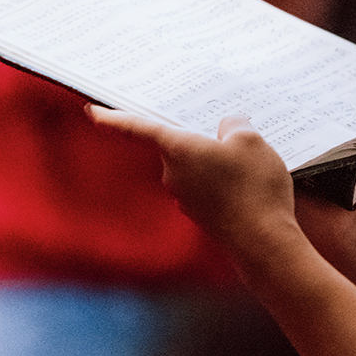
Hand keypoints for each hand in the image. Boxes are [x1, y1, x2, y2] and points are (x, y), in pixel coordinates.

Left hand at [86, 107, 300, 260]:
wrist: (264, 243)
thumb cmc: (253, 188)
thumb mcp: (251, 141)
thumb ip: (235, 126)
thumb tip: (228, 129)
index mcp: (178, 149)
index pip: (138, 128)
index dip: (114, 118)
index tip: (92, 112)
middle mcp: (174, 174)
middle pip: (180, 144)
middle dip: (202, 136)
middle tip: (231, 129)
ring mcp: (187, 197)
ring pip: (198, 165)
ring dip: (219, 159)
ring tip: (254, 159)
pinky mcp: (203, 213)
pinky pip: (210, 185)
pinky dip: (226, 179)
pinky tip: (251, 182)